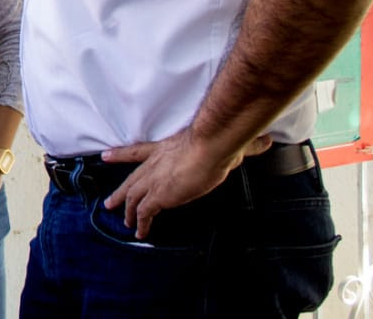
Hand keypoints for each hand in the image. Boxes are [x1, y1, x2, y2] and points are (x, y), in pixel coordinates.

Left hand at [102, 128, 270, 238]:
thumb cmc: (217, 140)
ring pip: (132, 198)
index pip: (136, 151)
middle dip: (120, 192)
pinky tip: (140, 232)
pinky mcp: (158, 196)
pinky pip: (143, 213)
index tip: (105, 156)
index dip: (120, 155)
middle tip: (109, 202)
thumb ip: (244, 145)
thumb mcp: (226, 141)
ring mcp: (153, 181)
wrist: (209, 147)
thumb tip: (266, 142)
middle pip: (130, 180)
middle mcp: (153, 165)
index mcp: (162, 149)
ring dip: (128, 211)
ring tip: (125, 222)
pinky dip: (140, 223)